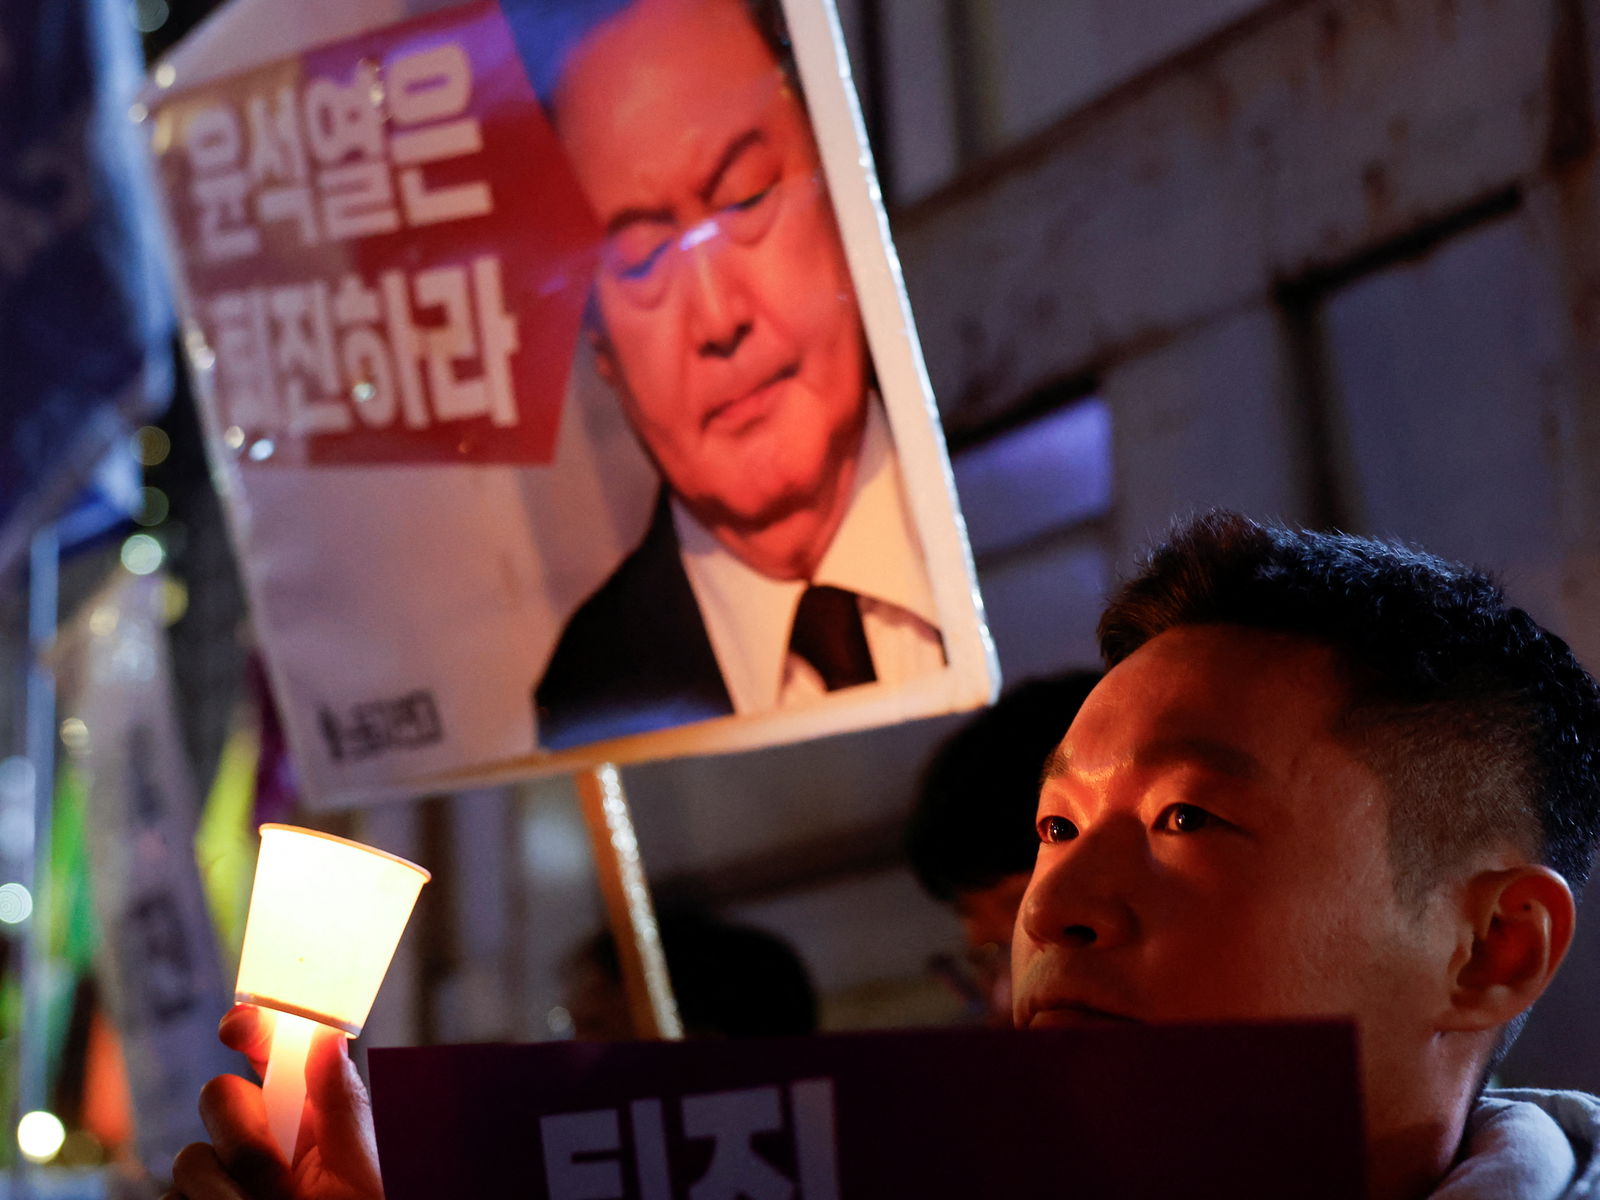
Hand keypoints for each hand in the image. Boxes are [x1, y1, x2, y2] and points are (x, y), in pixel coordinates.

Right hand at [164, 1006, 384, 1199]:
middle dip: (244, 1134)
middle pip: (219, 1097)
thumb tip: (326, 1036)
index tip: (236, 1027)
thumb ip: (341, 1105)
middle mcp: (262, 1138)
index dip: (253, 1028)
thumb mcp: (361, 1168)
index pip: (273, 1051)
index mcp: (310, 1113)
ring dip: (228, 1195)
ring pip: (190, 1160)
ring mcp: (220, 1178)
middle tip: (281, 1181)